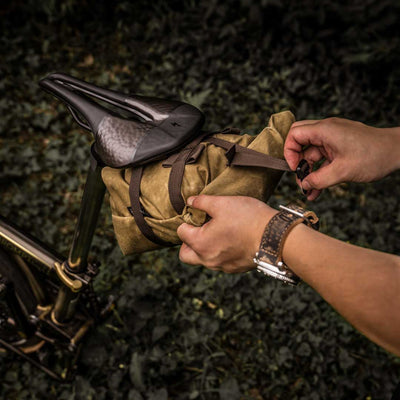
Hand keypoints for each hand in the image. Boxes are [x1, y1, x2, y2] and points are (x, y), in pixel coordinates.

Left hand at [177, 195, 276, 272]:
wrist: (275, 236)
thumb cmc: (248, 218)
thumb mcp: (222, 203)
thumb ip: (202, 202)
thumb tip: (190, 201)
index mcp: (200, 243)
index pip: (181, 232)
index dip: (188, 220)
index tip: (199, 214)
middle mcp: (207, 259)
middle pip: (186, 254)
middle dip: (188, 241)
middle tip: (201, 228)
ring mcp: (221, 266)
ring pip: (202, 259)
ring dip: (204, 248)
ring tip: (218, 232)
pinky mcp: (234, 268)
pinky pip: (219, 262)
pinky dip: (219, 252)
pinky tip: (231, 239)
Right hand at [284, 118, 399, 199]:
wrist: (397, 152)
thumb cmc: (374, 155)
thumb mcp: (343, 171)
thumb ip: (319, 180)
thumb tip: (304, 185)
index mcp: (325, 130)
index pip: (294, 134)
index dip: (289, 152)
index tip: (294, 168)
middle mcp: (326, 131)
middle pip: (299, 140)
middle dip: (296, 160)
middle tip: (298, 175)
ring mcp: (333, 138)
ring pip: (311, 152)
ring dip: (308, 171)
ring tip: (309, 189)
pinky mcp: (339, 146)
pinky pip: (322, 158)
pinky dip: (319, 171)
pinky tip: (317, 188)